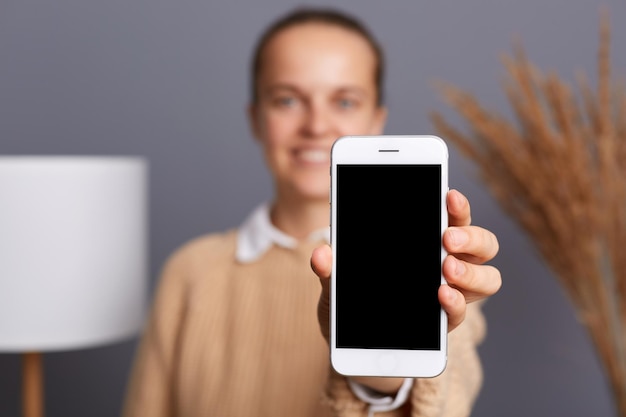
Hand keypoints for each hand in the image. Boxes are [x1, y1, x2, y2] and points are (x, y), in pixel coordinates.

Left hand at [310, 188, 500, 339]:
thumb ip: (331, 267)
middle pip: (483, 243)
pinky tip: (441, 296)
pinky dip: (456, 304)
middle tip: (447, 239)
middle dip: (471, 237)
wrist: (355, 344)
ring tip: (447, 269)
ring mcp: (451, 292)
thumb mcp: (337, 281)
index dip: (457, 204)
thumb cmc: (352, 298)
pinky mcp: (444, 322)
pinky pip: (462, 312)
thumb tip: (321, 254)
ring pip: (488, 277)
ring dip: (472, 272)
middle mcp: (449, 262)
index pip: (454, 215)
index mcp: (427, 239)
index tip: (448, 194)